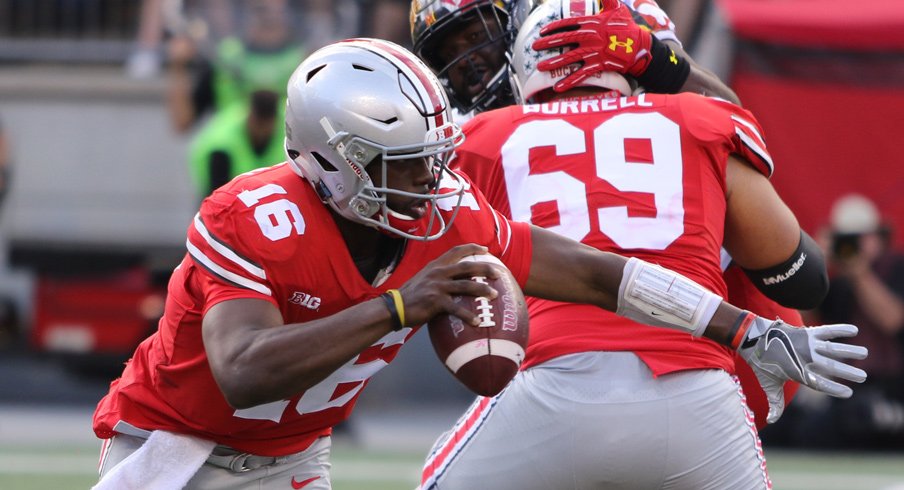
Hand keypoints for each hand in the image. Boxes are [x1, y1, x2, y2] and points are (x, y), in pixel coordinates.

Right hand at [395, 244, 499, 327]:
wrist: (394, 306)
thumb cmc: (410, 296)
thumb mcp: (423, 279)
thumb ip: (438, 277)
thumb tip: (453, 281)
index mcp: (436, 265)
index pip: (456, 251)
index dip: (472, 248)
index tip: (485, 249)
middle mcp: (438, 272)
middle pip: (467, 266)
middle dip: (484, 268)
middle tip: (498, 273)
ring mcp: (438, 286)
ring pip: (466, 285)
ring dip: (482, 290)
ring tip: (494, 295)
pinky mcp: (436, 301)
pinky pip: (456, 308)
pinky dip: (467, 315)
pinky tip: (476, 322)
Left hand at [532, 0, 652, 92]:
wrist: (640, 46)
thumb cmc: (626, 26)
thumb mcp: (615, 7)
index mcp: (592, 23)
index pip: (568, 23)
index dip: (554, 27)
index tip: (542, 32)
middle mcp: (591, 37)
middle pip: (565, 39)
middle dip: (548, 43)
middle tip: (534, 46)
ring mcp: (595, 51)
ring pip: (570, 57)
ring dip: (554, 63)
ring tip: (540, 67)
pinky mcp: (599, 65)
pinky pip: (581, 74)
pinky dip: (569, 81)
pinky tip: (557, 87)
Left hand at [736, 318, 867, 423]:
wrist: (752, 337)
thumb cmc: (761, 362)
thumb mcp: (768, 384)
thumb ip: (775, 402)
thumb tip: (771, 421)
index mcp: (797, 373)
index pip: (819, 383)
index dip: (834, 388)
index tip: (849, 393)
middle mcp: (804, 358)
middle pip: (830, 366)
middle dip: (848, 372)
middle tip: (863, 377)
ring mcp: (806, 344)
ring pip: (832, 348)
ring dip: (849, 351)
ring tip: (864, 353)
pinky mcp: (806, 332)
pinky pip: (826, 330)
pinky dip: (840, 329)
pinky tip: (854, 330)